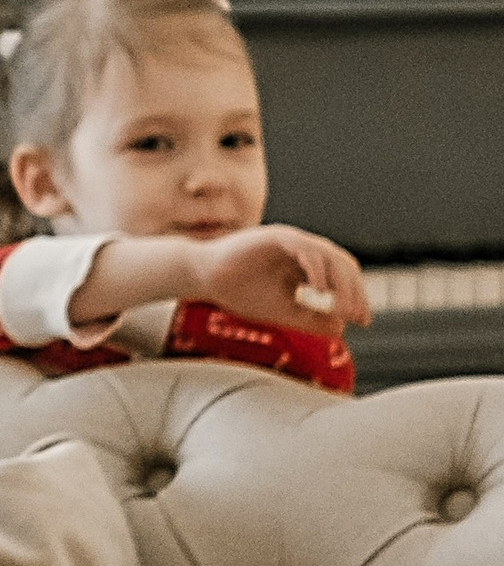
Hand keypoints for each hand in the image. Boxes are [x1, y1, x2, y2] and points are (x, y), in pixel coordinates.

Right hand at [190, 226, 370, 337]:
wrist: (204, 278)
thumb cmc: (239, 291)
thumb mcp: (282, 311)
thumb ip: (310, 318)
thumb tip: (342, 328)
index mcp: (305, 265)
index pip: (342, 276)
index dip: (356, 297)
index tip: (362, 320)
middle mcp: (302, 250)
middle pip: (343, 264)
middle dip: (355, 291)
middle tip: (358, 316)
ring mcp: (290, 241)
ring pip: (330, 255)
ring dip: (341, 283)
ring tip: (342, 307)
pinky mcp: (276, 237)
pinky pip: (307, 250)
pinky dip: (317, 271)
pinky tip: (318, 292)